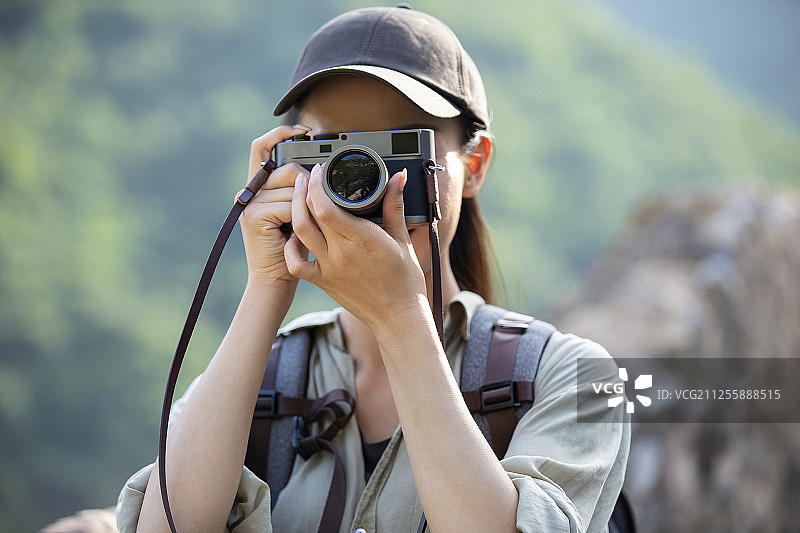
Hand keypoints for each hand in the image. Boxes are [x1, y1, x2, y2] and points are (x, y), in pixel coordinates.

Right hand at [239, 124, 311, 287]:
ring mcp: (250, 203)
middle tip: (308, 210)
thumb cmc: (293, 248)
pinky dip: (299, 219)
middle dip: (306, 186)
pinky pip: (290, 205)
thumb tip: (315, 169)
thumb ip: (298, 190)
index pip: (262, 147)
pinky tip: (294, 235)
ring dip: (305, 208)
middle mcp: (250, 191)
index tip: (304, 130)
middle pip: (287, 168)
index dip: (280, 133)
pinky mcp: (255, 216)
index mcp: (259, 186)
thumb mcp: (297, 213)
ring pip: (293, 188)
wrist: (276, 280)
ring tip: (299, 228)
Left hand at [284, 163, 427, 328]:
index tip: (320, 170)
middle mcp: (341, 253)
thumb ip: (395, 205)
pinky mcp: (322, 282)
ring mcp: (328, 268)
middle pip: (309, 214)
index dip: (317, 184)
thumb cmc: (405, 279)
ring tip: (297, 195)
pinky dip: (290, 247)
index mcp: (362, 239)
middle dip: (304, 190)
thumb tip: (398, 177)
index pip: (326, 206)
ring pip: (299, 233)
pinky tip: (295, 234)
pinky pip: (296, 263)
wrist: (398, 316)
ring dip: (294, 210)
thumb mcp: (402, 239)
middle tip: (306, 176)